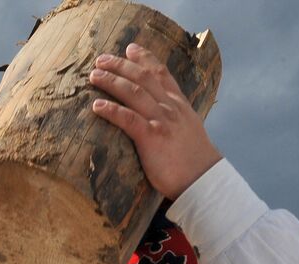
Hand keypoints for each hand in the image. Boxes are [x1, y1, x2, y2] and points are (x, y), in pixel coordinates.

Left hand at [90, 43, 221, 199]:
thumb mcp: (188, 128)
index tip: (130, 49)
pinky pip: (128, 119)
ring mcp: (161, 120)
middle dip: (120, 65)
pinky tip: (97, 106)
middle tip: (101, 60)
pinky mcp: (152, 137)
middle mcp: (170, 107)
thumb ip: (175, 117)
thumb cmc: (194, 160)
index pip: (161, 73)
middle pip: (142, 77)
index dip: (145, 58)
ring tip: (94, 76)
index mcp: (179, 104)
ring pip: (133, 92)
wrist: (203, 179)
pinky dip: (111, 110)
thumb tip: (161, 114)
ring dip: (111, 81)